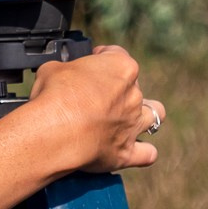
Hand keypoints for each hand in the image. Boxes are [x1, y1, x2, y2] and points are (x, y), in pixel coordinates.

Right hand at [27, 44, 163, 174]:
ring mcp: (133, 124)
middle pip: (132, 85)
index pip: (115, 55)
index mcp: (120, 67)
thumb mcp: (53, 68)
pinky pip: (147, 154)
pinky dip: (142, 152)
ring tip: (124, 119)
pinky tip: (131, 150)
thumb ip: (65, 69)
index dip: (100, 58)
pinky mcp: (127, 151)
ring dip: (143, 115)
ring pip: (154, 115)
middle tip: (93, 96)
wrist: (53, 132)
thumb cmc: (54, 96)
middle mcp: (133, 94)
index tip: (89, 64)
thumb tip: (61, 74)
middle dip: (116, 89)